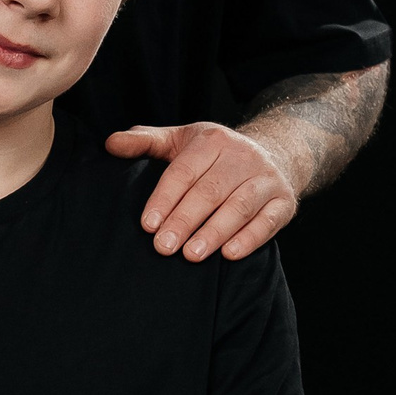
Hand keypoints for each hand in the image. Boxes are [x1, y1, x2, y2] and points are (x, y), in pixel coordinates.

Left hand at [106, 121, 297, 260]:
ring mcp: (266, 178)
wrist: (275, 153)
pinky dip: (250, 238)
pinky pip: (268, 221)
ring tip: (192, 255)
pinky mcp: (284, 201)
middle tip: (164, 247)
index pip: (184, 170)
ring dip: (215, 232)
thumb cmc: (214, 155)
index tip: (148, 225)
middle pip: (210, 191)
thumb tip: (110, 144)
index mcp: (212, 140)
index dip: (165, 198)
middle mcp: (242, 156)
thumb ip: (145, 142)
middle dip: (185, 220)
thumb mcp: (180, 141)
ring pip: (239, 206)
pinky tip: (230, 255)